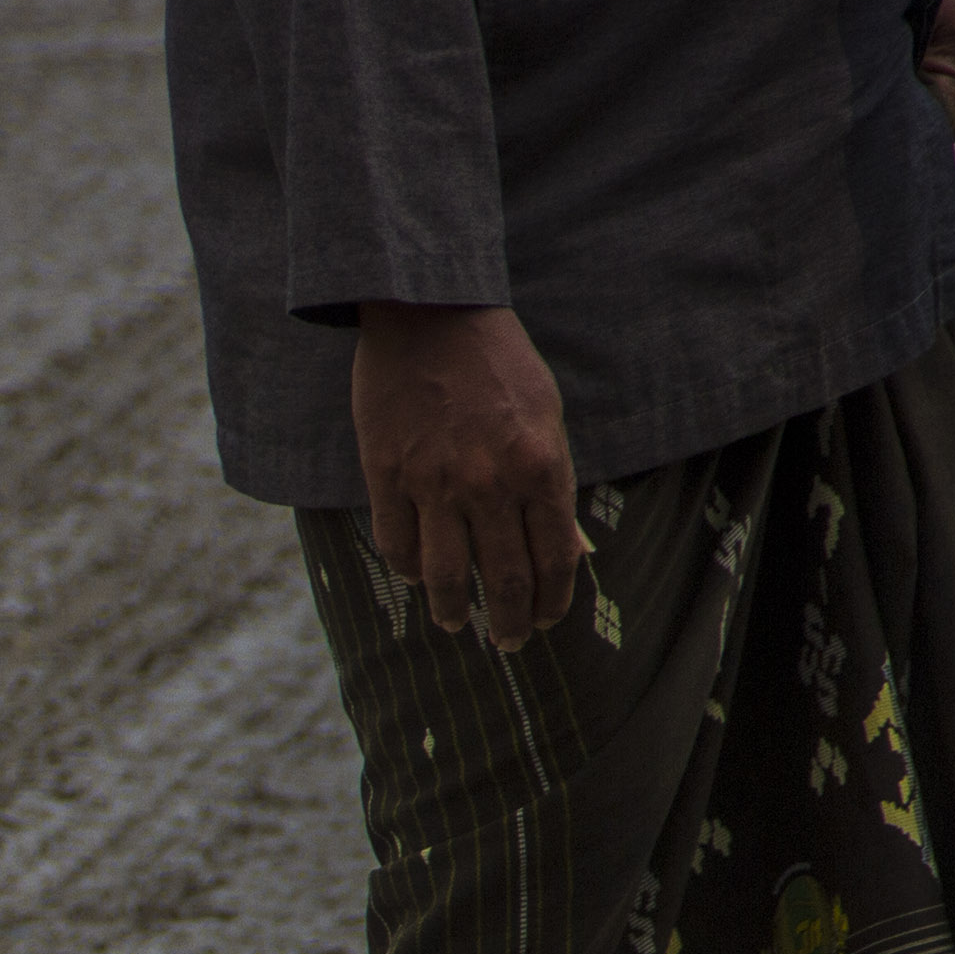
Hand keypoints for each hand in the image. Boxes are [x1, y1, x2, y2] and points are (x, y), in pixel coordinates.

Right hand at [349, 302, 583, 645]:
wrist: (429, 311)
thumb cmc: (498, 361)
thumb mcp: (547, 415)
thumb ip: (554, 482)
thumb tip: (568, 547)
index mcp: (539, 466)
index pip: (555, 559)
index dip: (554, 600)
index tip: (548, 619)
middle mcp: (489, 483)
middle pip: (505, 580)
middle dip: (512, 622)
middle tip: (510, 643)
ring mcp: (433, 482)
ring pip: (445, 576)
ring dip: (455, 611)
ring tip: (458, 624)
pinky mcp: (386, 473)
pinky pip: (396, 543)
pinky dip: (407, 570)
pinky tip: (416, 578)